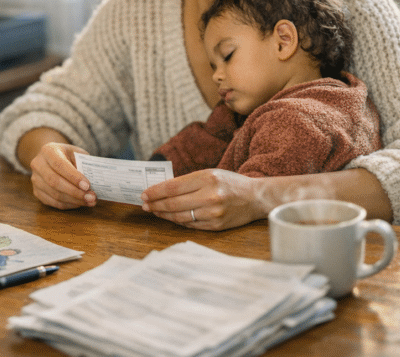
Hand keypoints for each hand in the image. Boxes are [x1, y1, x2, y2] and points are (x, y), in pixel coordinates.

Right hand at [29, 142, 96, 209]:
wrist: (51, 158)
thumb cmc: (67, 155)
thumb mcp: (76, 153)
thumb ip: (83, 164)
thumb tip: (94, 181)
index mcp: (48, 150)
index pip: (59, 165)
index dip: (73, 177)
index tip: (87, 185)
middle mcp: (38, 164)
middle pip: (54, 181)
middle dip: (75, 192)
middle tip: (91, 197)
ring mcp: (35, 179)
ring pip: (54, 194)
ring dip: (74, 200)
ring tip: (90, 201)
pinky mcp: (37, 192)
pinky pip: (53, 202)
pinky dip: (68, 205)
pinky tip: (79, 203)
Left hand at [140, 169, 264, 229]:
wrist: (256, 197)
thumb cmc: (230, 183)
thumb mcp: (210, 174)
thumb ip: (188, 181)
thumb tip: (162, 190)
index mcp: (206, 178)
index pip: (173, 187)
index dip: (155, 192)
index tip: (144, 194)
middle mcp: (210, 196)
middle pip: (173, 203)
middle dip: (155, 205)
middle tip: (144, 205)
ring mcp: (213, 213)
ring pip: (180, 216)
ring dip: (164, 215)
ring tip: (155, 211)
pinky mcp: (216, 226)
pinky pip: (191, 225)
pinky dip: (178, 221)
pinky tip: (171, 217)